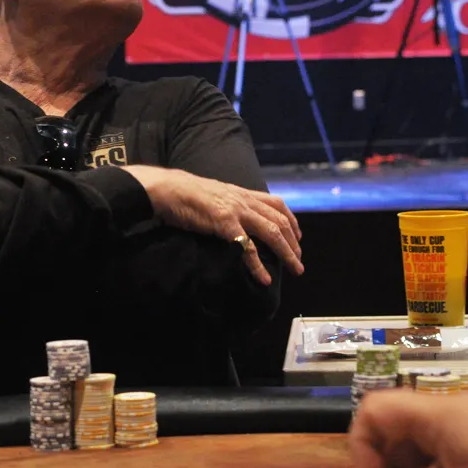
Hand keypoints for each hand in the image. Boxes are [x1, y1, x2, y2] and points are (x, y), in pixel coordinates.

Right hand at [122, 165, 301, 283]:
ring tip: (295, 269)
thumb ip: (230, 204)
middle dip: (294, 243)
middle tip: (299, 261)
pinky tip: (264, 278)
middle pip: (280, 221)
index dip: (292, 220)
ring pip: (272, 232)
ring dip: (287, 253)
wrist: (168, 189)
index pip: (277, 204)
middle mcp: (244, 200)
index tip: (297, 236)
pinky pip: (247, 247)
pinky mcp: (225, 223)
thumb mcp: (215, 195)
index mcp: (242, 193)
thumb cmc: (186, 194)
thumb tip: (236, 218)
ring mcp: (236, 211)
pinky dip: (258, 264)